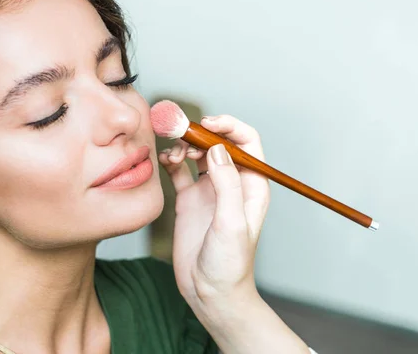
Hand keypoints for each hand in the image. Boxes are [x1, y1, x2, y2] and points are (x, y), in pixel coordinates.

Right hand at [158, 114, 270, 308]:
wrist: (210, 292)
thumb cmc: (229, 264)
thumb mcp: (231, 223)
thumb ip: (226, 184)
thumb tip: (217, 148)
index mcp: (252, 185)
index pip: (246, 142)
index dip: (229, 127)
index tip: (207, 124)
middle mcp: (232, 182)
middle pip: (219, 142)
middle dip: (201, 132)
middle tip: (181, 132)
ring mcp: (210, 189)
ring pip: (198, 152)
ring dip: (185, 145)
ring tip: (173, 154)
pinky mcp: (190, 199)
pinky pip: (180, 170)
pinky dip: (171, 161)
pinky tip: (165, 162)